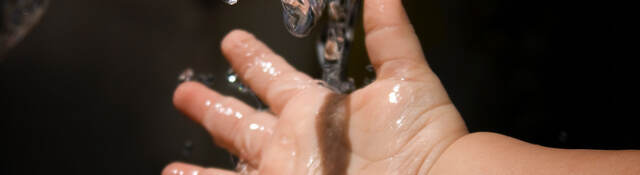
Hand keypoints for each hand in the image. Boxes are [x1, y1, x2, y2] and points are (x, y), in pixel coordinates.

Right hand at [164, 0, 467, 173]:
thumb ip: (389, 34)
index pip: (274, 79)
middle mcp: (294, 143)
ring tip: (171, 166)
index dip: (252, 59)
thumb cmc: (421, 137)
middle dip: (212, 106)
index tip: (231, 41)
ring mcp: (284, 173)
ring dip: (200, 169)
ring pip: (231, 167)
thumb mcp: (406, 78)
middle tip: (183, 92)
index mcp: (316, 109)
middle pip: (242, 123)